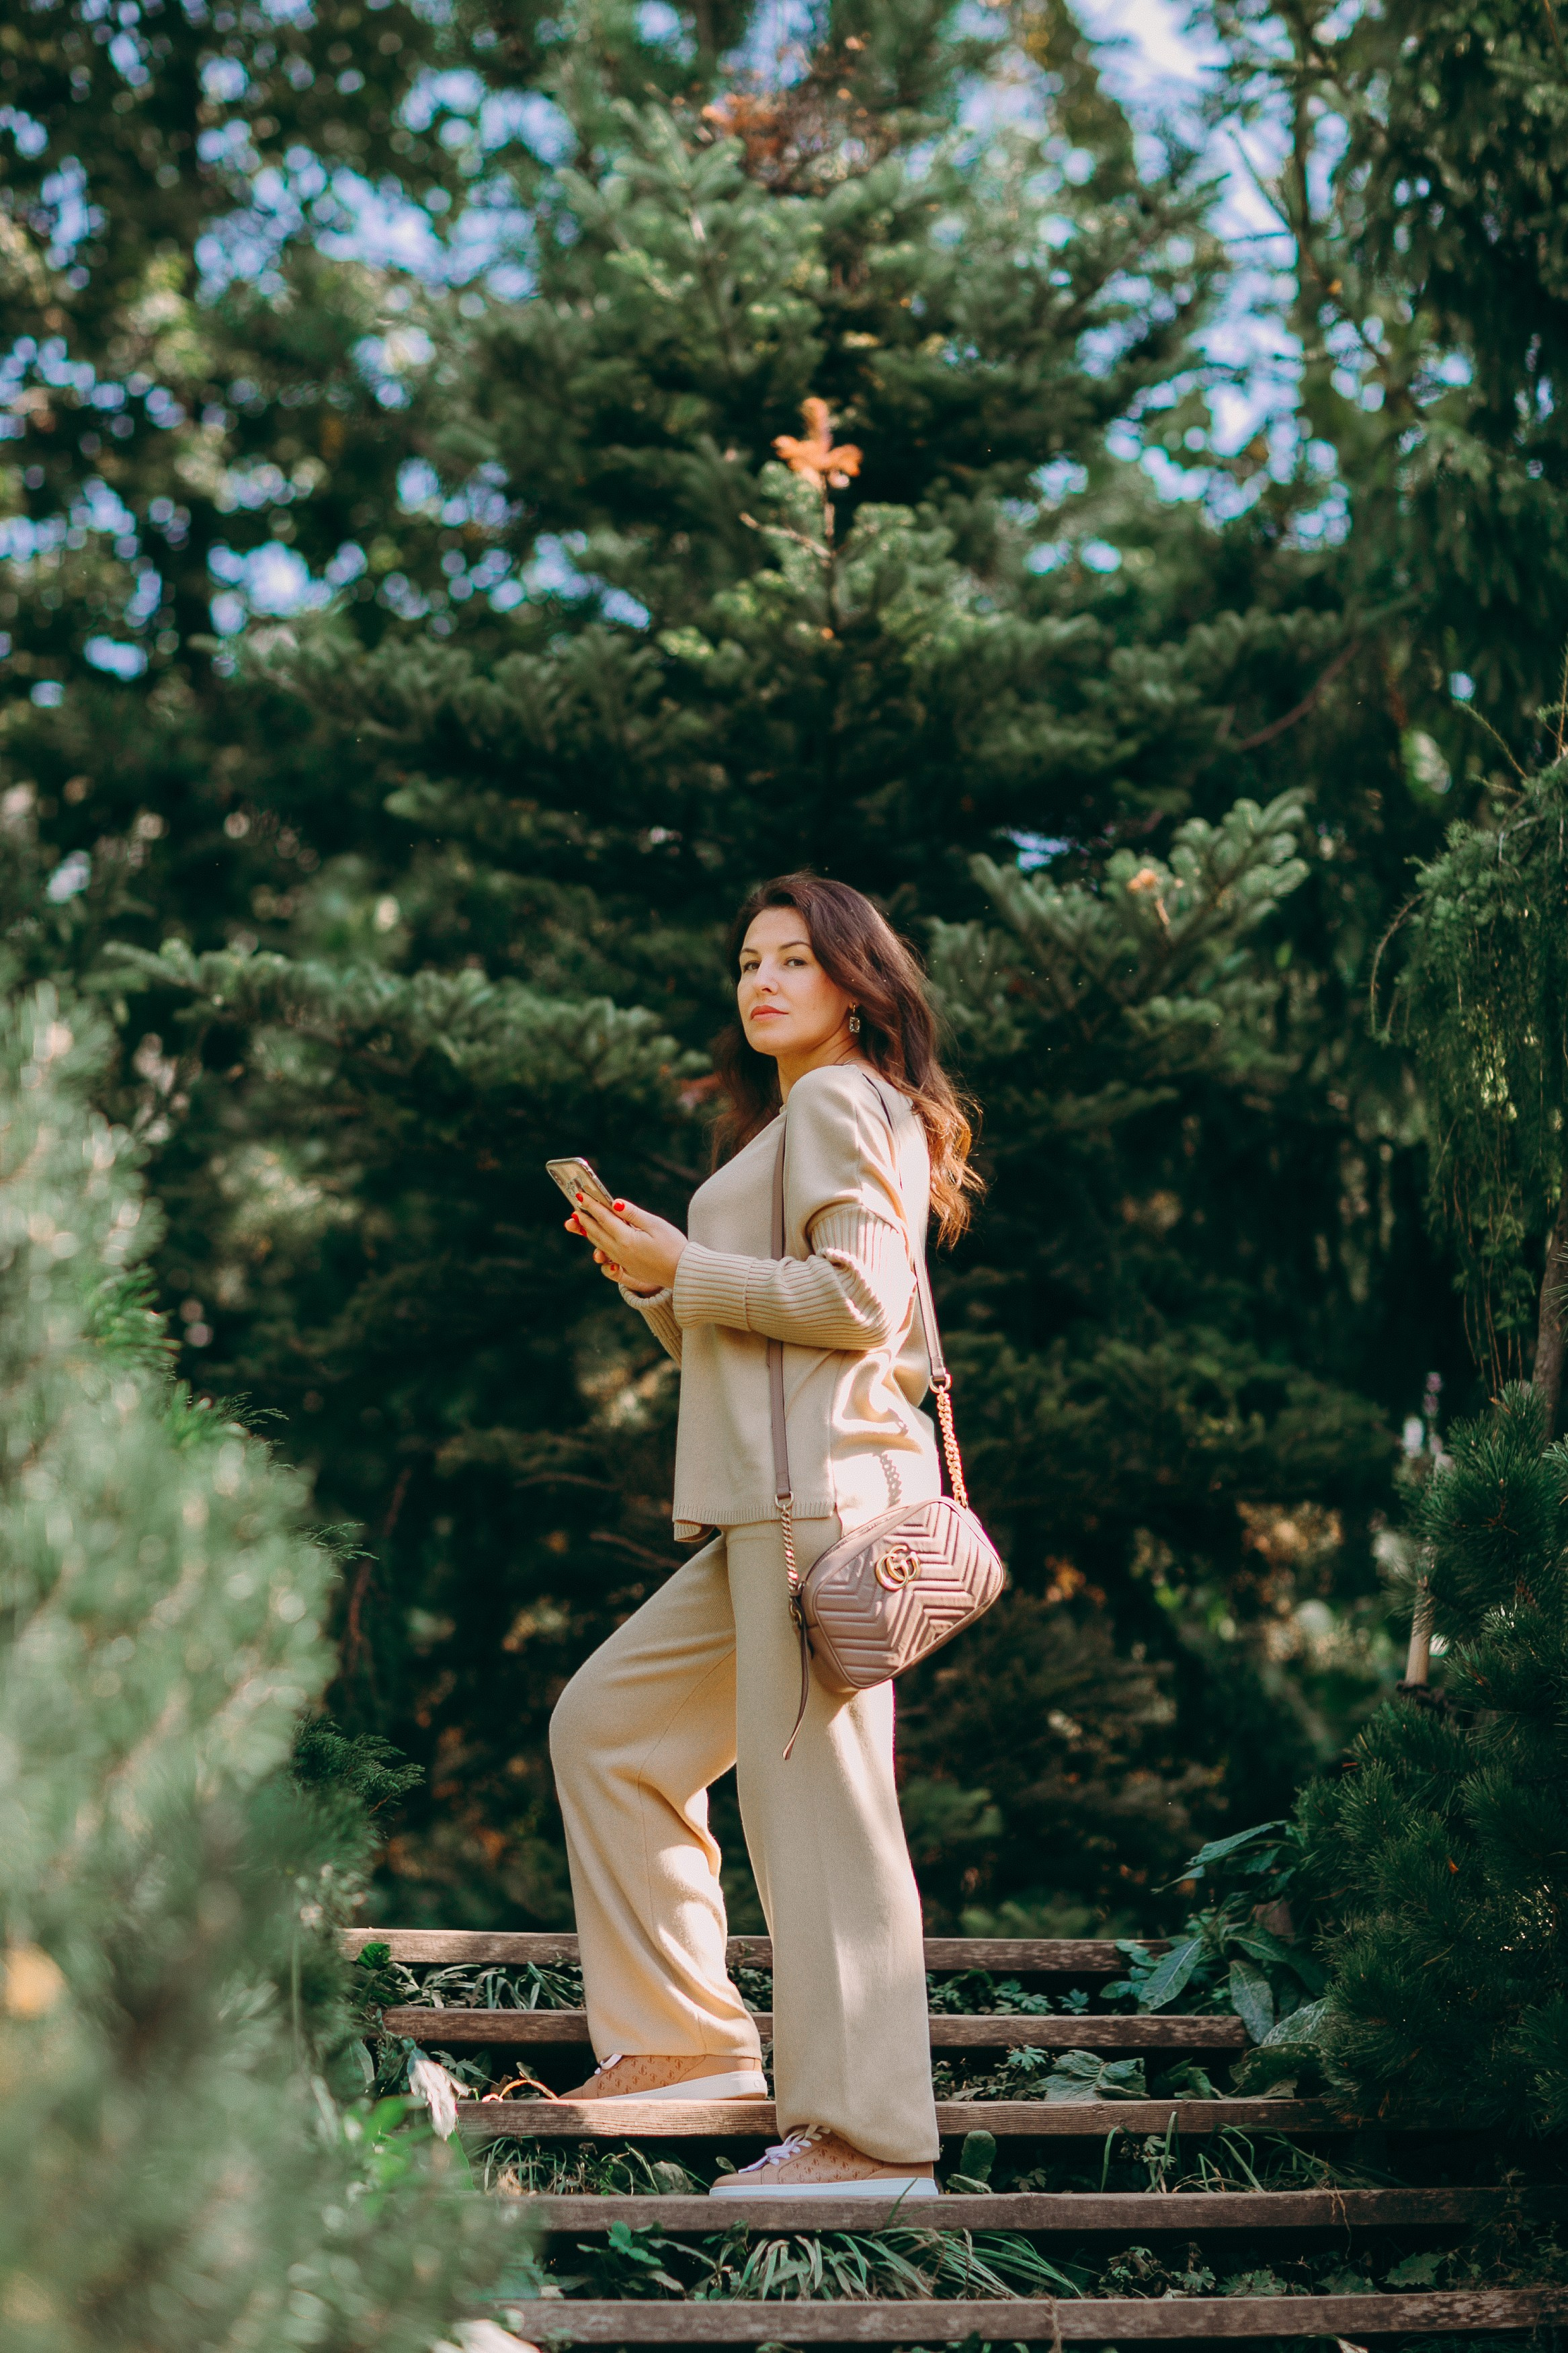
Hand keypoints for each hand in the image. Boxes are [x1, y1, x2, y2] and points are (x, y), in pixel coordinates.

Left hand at [564, 1194, 685, 1295]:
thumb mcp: (656, 1225)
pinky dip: (599, 1245)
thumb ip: (634, 1214)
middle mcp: (620, 1252)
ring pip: (600, 1244)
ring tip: (580, 1224)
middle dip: (585, 1220)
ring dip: (589, 1232)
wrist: (683, 1274)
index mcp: (626, 1240)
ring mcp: (623, 1262)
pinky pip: (608, 1254)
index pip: (604, 1218)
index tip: (581, 1196)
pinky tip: (598, 1242)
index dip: (592, 1206)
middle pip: (597, 1232)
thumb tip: (615, 1204)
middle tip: (574, 1209)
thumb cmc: (674, 1247)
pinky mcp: (628, 1268)